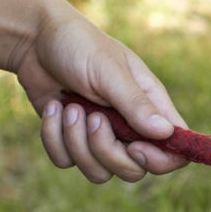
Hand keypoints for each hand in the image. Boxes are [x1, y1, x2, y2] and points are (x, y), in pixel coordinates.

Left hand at [14, 1, 187, 182]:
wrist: (34, 39)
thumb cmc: (80, 45)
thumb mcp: (109, 71)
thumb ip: (136, 104)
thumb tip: (166, 133)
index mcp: (151, 107)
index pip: (175, 150)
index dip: (161, 160)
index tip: (134, 147)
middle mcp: (130, 127)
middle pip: (134, 170)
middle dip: (107, 152)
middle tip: (92, 118)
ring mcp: (100, 136)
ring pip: (99, 172)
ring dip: (77, 143)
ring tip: (69, 108)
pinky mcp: (71, 140)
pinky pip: (66, 162)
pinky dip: (54, 138)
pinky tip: (54, 107)